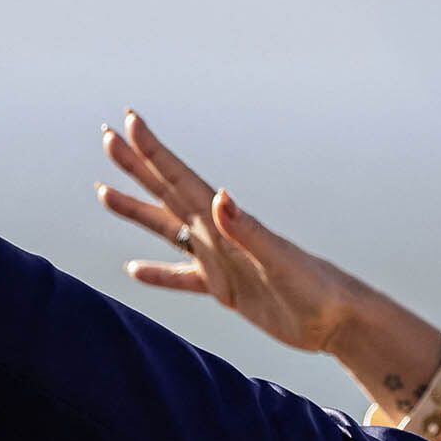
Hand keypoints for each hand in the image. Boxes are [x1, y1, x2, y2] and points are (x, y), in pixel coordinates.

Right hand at [96, 110, 358, 353]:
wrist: (336, 320)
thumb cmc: (315, 288)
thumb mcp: (279, 260)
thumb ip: (247, 230)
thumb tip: (220, 196)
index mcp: (227, 223)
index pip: (181, 179)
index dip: (154, 151)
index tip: (129, 120)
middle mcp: (219, 235)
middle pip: (166, 194)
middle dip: (136, 166)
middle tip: (106, 138)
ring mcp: (220, 261)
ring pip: (167, 229)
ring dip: (137, 210)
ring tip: (103, 193)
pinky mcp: (226, 289)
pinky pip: (182, 277)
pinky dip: (157, 273)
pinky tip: (134, 268)